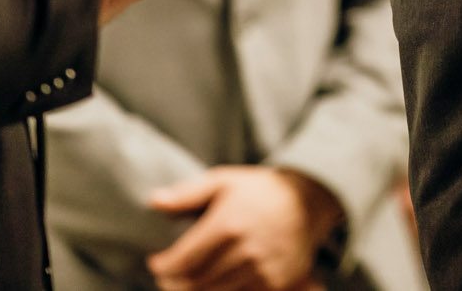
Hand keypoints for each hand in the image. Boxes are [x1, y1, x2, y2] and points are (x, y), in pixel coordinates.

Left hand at [146, 164, 346, 290]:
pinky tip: (213, 283)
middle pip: (194, 284)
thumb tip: (154, 201)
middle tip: (166, 276)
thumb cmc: (259, 190)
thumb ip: (187, 194)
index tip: (155, 263)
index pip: (182, 262)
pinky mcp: (277, 285)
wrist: (307, 201)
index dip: (162, 268)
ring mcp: (263, 271)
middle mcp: (245, 251)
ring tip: (187, 280)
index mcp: (227, 225)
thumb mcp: (223, 181)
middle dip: (173, 283)